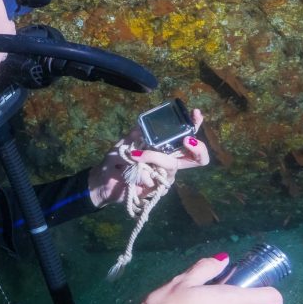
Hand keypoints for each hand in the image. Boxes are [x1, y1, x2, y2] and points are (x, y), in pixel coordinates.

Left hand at [88, 108, 207, 207]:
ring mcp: (166, 176)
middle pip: (198, 158)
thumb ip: (134, 135)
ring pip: (172, 166)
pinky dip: (144, 175)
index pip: (187, 135)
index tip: (195, 114)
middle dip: (198, 148)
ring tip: (135, 156)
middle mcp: (170, 161)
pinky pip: (159, 181)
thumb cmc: (115, 161)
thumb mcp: (122, 144)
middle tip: (187, 140)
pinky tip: (134, 176)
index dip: (195, 125)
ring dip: (154, 157)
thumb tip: (142, 125)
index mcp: (164, 147)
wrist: (104, 182)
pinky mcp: (158, 189)